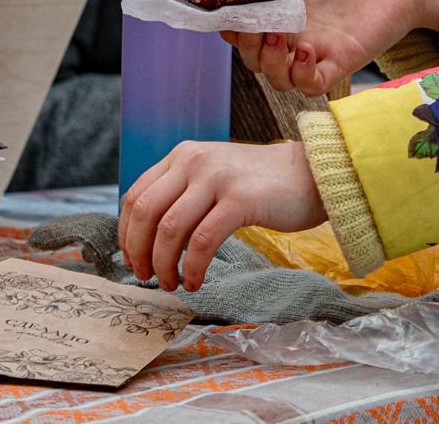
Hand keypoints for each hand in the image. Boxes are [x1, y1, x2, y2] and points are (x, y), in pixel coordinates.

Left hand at [118, 140, 322, 291]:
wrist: (311, 174)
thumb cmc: (261, 185)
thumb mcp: (214, 175)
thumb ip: (183, 193)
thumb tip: (147, 238)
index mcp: (183, 155)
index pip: (135, 195)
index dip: (127, 234)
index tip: (133, 260)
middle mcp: (195, 160)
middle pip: (145, 213)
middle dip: (139, 253)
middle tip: (146, 277)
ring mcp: (218, 177)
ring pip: (169, 229)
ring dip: (164, 265)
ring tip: (172, 283)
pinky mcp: (240, 199)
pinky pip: (202, 241)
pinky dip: (192, 268)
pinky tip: (196, 281)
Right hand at [224, 0, 438, 95]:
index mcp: (274, 8)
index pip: (235, 25)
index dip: (224, 19)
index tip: (224, 2)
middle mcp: (288, 34)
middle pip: (250, 55)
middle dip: (245, 44)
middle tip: (253, 23)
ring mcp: (312, 52)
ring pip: (276, 77)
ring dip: (268, 61)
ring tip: (276, 36)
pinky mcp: (338, 63)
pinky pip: (311, 85)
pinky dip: (302, 74)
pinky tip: (306, 49)